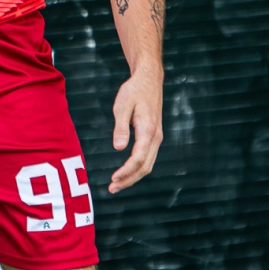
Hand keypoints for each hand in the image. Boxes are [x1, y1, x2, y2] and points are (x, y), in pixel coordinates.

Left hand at [107, 66, 163, 192]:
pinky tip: (126, 173)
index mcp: (148, 130)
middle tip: (111, 189)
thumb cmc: (134, 91)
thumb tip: (118, 148)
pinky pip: (148, 158)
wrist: (149, 80)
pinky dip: (137, 169)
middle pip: (145, 167)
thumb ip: (120, 127)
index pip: (138, 158)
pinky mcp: (154, 137)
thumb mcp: (122, 106)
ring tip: (116, 185)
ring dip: (133, 177)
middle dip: (128, 180)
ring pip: (148, 165)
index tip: (113, 179)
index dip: (126, 171)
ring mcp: (157, 138)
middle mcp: (156, 137)